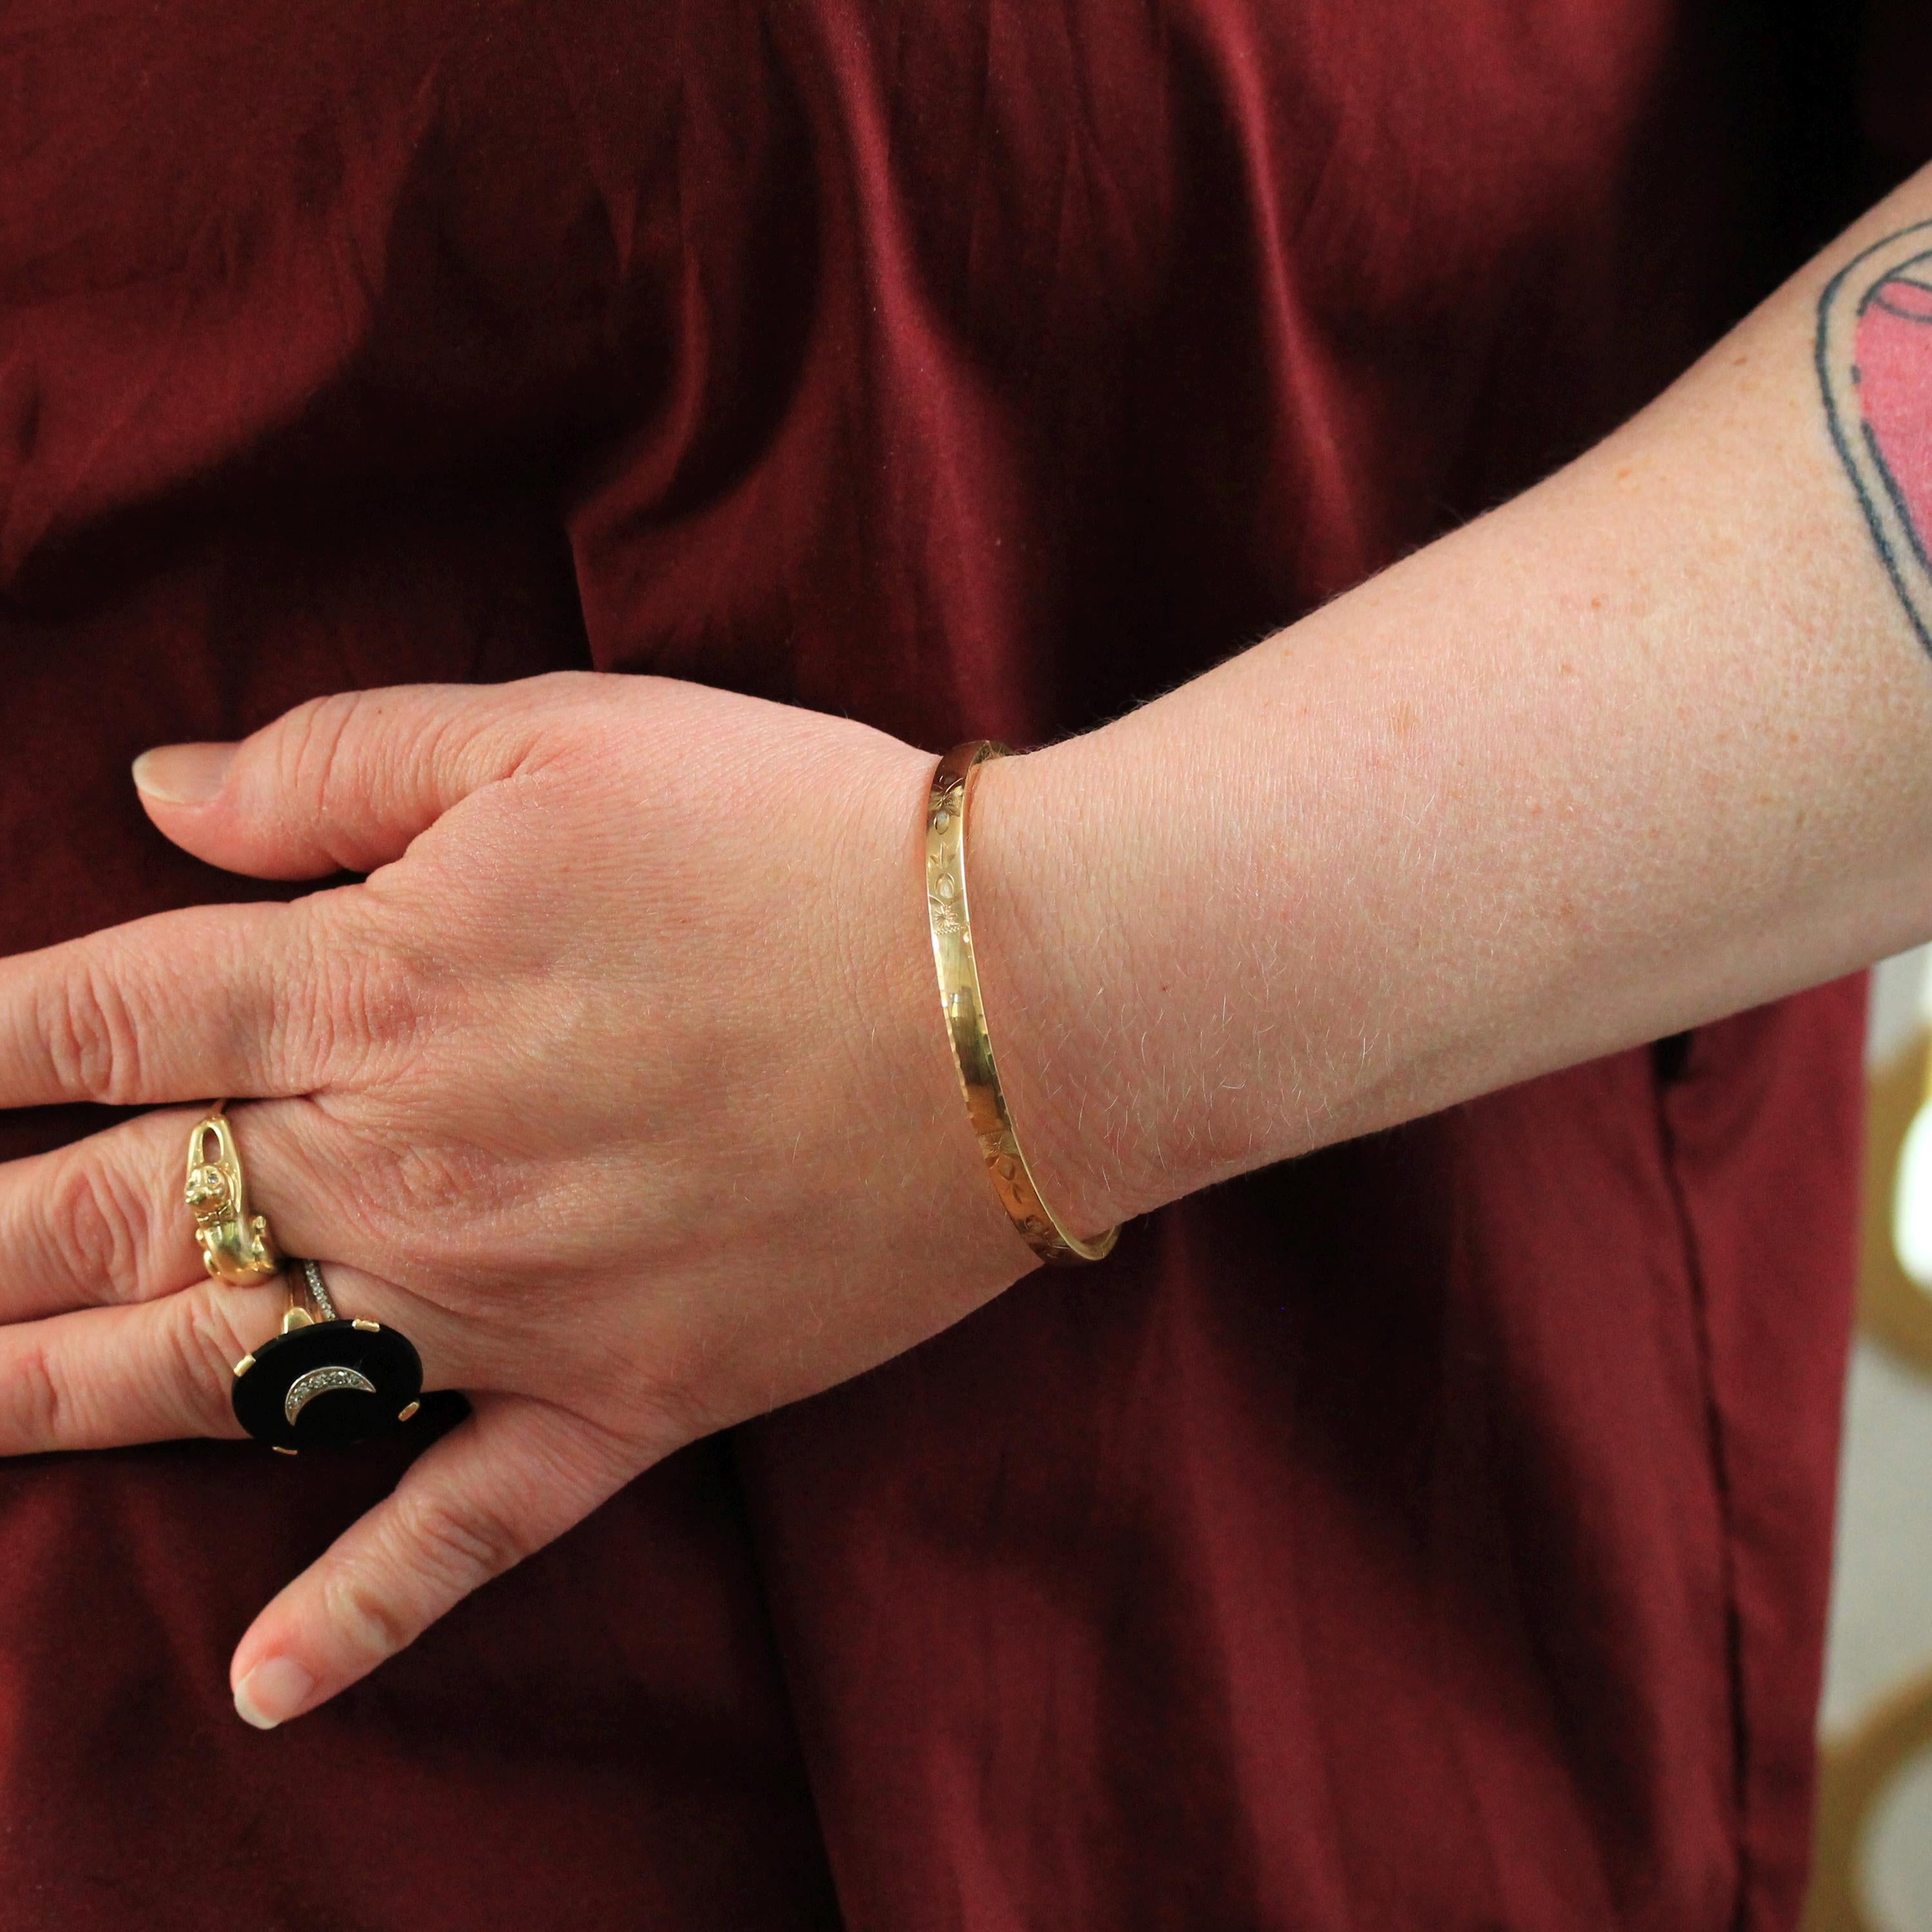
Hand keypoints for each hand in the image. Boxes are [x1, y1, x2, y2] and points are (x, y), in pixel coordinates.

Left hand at [0, 673, 1049, 1725]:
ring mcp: (510, 1307)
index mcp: (380, 978)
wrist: (1024, 998)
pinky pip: (471, 1527)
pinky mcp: (629, 1399)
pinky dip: (365, 1613)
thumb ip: (343, 760)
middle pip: (114, 1214)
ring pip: (231, 1378)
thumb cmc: (798, 835)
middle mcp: (407, 1159)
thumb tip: (154, 795)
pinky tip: (263, 1686)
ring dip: (53, 1406)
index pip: (93, 1017)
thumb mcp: (567, 730)